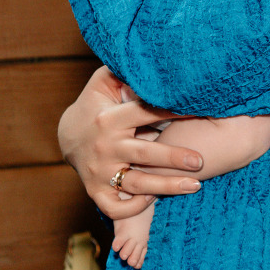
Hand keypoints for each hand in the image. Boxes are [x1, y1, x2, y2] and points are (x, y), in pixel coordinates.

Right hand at [58, 66, 203, 218]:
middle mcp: (106, 147)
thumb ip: (126, 71)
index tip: (197, 110)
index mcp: (110, 118)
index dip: (172, 110)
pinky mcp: (95, 191)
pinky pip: (115, 207)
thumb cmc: (96, 103)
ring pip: (137, 184)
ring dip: (167, 186)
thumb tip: (152, 61)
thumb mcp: (104, 81)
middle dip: (174, 157)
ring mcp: (100, 172)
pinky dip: (134, 207)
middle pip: (144, 154)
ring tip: (196, 185)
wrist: (68, 136)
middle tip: (201, 160)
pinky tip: (154, 199)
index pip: (145, 113)